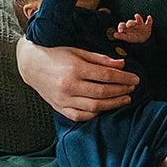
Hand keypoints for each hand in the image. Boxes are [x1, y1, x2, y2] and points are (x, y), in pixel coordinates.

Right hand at [16, 39, 137, 121]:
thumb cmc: (56, 54)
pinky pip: (81, 116)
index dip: (124, 78)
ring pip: (94, 106)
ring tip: (125, 98)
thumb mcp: (77, 51)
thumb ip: (99, 59)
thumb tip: (122, 64)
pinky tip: (105, 108)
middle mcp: (69, 86)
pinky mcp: (59, 108)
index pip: (106, 75)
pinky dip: (95, 114)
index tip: (135, 78)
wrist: (30, 65)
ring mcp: (64, 99)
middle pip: (103, 92)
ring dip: (113, 104)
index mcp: (75, 68)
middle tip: (132, 88)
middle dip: (121, 90)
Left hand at [111, 13, 153, 43]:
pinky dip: (149, 20)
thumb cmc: (133, 37)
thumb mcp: (127, 38)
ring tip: (137, 16)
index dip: (121, 27)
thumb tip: (114, 34)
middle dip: (130, 23)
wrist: (143, 39)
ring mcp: (140, 25)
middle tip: (128, 25)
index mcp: (126, 27)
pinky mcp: (147, 26)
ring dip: (138, 18)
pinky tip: (149, 17)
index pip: (122, 25)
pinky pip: (149, 23)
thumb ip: (121, 36)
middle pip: (130, 22)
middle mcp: (133, 24)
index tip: (120, 31)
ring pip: (139, 21)